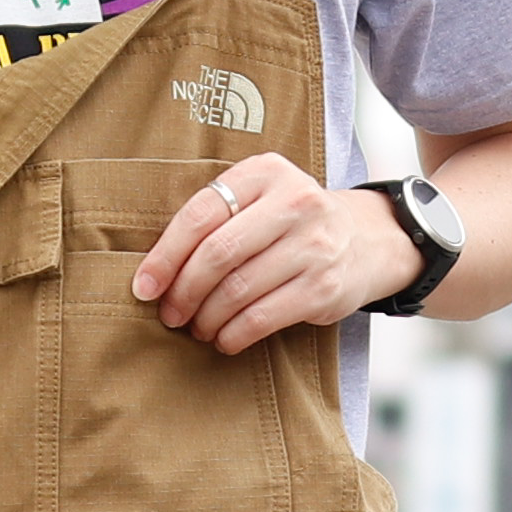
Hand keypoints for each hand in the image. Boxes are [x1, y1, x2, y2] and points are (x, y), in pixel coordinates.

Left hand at [132, 158, 422, 354]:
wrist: (367, 240)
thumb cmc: (291, 224)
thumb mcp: (260, 199)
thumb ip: (216, 218)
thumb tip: (155, 273)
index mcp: (266, 172)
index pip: (201, 214)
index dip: (165, 256)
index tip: (144, 287)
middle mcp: (295, 202)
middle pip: (217, 254)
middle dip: (184, 291)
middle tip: (170, 314)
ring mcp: (314, 245)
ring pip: (238, 290)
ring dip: (207, 318)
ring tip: (197, 327)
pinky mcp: (324, 286)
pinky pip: (263, 317)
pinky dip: (234, 334)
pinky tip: (225, 339)